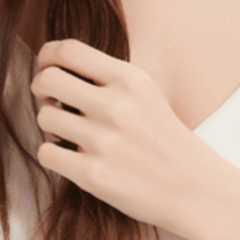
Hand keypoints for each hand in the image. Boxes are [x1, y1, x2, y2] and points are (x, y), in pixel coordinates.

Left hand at [30, 38, 224, 238]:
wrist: (197, 190)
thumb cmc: (166, 141)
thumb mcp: (146, 95)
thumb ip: (108, 78)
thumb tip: (54, 67)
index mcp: (130, 79)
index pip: (68, 50)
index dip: (47, 55)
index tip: (47, 66)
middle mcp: (117, 106)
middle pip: (48, 80)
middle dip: (41, 89)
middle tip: (53, 101)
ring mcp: (104, 141)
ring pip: (45, 118)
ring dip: (51, 125)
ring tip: (70, 134)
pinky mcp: (94, 175)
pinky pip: (47, 153)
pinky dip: (53, 155)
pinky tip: (72, 157)